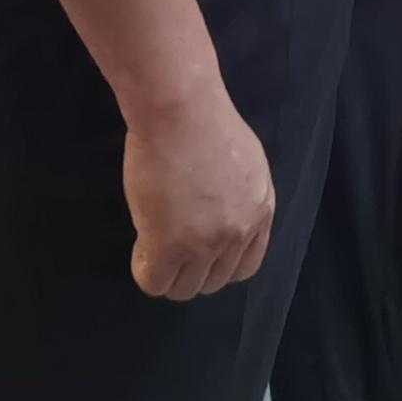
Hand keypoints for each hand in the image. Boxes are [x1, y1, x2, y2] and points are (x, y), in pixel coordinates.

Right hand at [121, 84, 275, 298]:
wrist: (181, 111)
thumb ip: (240, 198)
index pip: (244, 267)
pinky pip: (154, 282)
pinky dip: (144, 270)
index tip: (199, 252)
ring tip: (154, 245)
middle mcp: (238, 234)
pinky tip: (141, 246)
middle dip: (191, 270)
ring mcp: (204, 244)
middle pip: (213, 282)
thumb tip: (222, 215)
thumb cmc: (208, 122)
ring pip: (184, 288)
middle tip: (171, 246)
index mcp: (260, 213)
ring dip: (167, 273)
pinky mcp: (168, 246)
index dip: (218, 264)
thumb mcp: (246, 164)